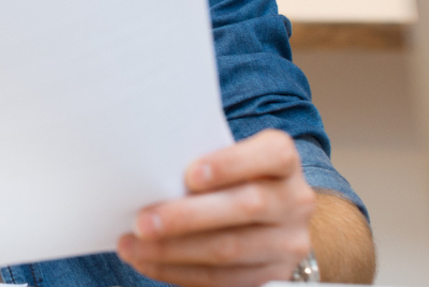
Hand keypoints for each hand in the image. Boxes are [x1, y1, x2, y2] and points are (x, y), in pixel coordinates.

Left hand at [115, 129, 314, 286]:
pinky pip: (224, 279)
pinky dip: (180, 272)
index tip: (189, 175)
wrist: (270, 218)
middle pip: (245, 207)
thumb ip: (199, 164)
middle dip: (187, 217)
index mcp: (283, 160)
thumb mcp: (224, 159)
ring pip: (231, 249)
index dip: (231, 164)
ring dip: (174, 251)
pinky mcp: (275, 275)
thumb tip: (146, 177)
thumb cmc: (231, 178)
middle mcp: (295, 200)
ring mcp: (289, 242)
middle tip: (142, 223)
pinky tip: (150, 262)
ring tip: (133, 247)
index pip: (271, 155)